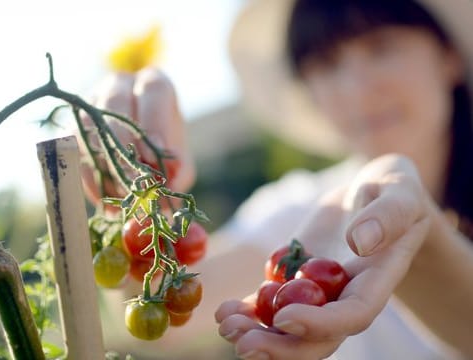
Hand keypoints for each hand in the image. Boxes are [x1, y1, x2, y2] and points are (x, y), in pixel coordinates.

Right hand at [78, 67, 194, 205]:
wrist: (138, 152)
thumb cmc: (162, 150)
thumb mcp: (179, 159)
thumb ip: (179, 171)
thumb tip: (171, 186)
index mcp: (152, 85)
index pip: (153, 90)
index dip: (154, 121)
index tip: (155, 154)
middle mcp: (119, 86)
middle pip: (115, 103)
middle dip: (123, 143)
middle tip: (134, 178)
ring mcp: (91, 103)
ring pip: (88, 125)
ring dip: (104, 163)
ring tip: (121, 195)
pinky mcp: (71, 126)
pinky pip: (73, 148)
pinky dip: (89, 178)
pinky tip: (104, 201)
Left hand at [215, 154, 431, 359]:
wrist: (373, 194)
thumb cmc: (394, 189)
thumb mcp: (400, 191)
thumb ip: (388, 216)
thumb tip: (360, 243)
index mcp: (376, 281)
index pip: (352, 315)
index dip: (319, 323)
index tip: (283, 316)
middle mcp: (346, 296)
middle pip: (317, 337)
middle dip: (281, 346)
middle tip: (243, 343)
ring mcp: (318, 291)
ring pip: (290, 328)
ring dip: (257, 334)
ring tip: (226, 326)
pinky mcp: (295, 278)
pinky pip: (271, 303)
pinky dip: (248, 312)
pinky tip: (224, 311)